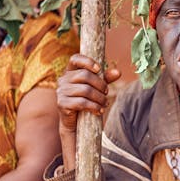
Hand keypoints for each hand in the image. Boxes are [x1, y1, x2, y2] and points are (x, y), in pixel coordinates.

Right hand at [56, 54, 120, 169]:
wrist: (75, 121)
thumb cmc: (87, 99)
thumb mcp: (97, 87)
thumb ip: (106, 78)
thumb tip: (118, 72)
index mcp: (70, 71)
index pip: (75, 59)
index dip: (87, 61)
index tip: (99, 69)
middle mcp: (63, 79)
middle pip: (85, 76)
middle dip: (100, 84)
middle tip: (107, 92)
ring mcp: (61, 91)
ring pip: (85, 90)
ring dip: (99, 98)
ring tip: (105, 103)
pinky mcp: (62, 104)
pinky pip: (81, 103)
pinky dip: (94, 107)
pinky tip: (99, 110)